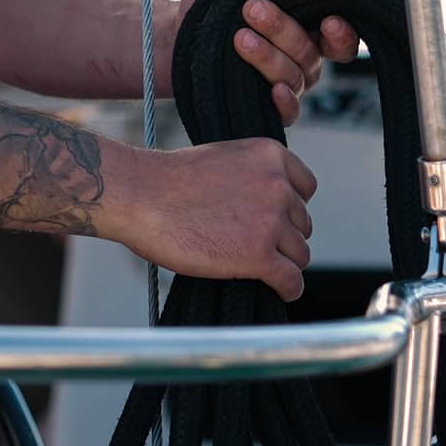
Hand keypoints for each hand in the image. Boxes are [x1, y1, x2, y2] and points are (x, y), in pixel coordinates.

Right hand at [121, 137, 318, 301]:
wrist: (139, 195)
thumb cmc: (168, 181)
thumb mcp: (221, 159)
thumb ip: (252, 176)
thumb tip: (268, 206)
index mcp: (269, 155)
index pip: (306, 188)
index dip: (289, 207)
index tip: (274, 219)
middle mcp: (278, 185)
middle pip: (302, 223)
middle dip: (283, 235)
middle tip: (254, 243)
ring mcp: (270, 221)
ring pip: (300, 254)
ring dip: (283, 262)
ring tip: (259, 267)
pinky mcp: (259, 256)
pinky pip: (292, 281)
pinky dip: (288, 289)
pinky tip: (278, 290)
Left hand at [171, 0, 357, 126]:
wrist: (174, 40)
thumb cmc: (210, 10)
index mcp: (305, 28)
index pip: (339, 37)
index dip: (342, 33)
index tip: (329, 19)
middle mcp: (302, 59)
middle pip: (308, 52)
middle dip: (283, 29)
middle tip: (251, 8)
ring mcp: (286, 84)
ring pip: (294, 77)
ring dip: (270, 57)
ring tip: (239, 38)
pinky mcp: (266, 106)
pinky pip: (288, 113)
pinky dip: (284, 102)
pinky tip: (271, 89)